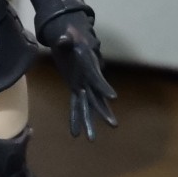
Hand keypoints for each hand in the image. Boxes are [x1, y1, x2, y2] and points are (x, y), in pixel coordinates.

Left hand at [47, 11, 117, 140]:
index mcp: (89, 67)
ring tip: (91, 139)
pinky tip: (75, 133)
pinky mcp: (76, 88)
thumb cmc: (72, 37)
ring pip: (88, 106)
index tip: (113, 96)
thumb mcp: (68, 36)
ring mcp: (83, 85)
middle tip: (113, 124)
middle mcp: (88, 80)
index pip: (97, 79)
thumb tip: (64, 38)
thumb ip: (66, 39)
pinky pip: (76, 105)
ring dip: (89, 121)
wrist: (72, 39)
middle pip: (97, 98)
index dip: (104, 87)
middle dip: (103, 111)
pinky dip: (75, 118)